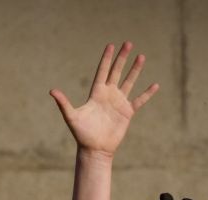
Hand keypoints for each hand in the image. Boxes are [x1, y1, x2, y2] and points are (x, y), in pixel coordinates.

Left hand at [50, 42, 157, 156]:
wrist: (95, 149)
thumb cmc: (82, 134)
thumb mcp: (71, 117)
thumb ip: (63, 103)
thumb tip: (52, 91)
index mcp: (96, 93)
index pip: (102, 71)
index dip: (106, 59)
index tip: (110, 45)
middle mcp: (108, 95)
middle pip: (116, 72)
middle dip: (122, 58)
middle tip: (128, 43)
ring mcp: (119, 103)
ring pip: (129, 82)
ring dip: (135, 70)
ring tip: (141, 56)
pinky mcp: (127, 112)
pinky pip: (139, 100)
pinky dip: (147, 93)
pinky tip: (155, 85)